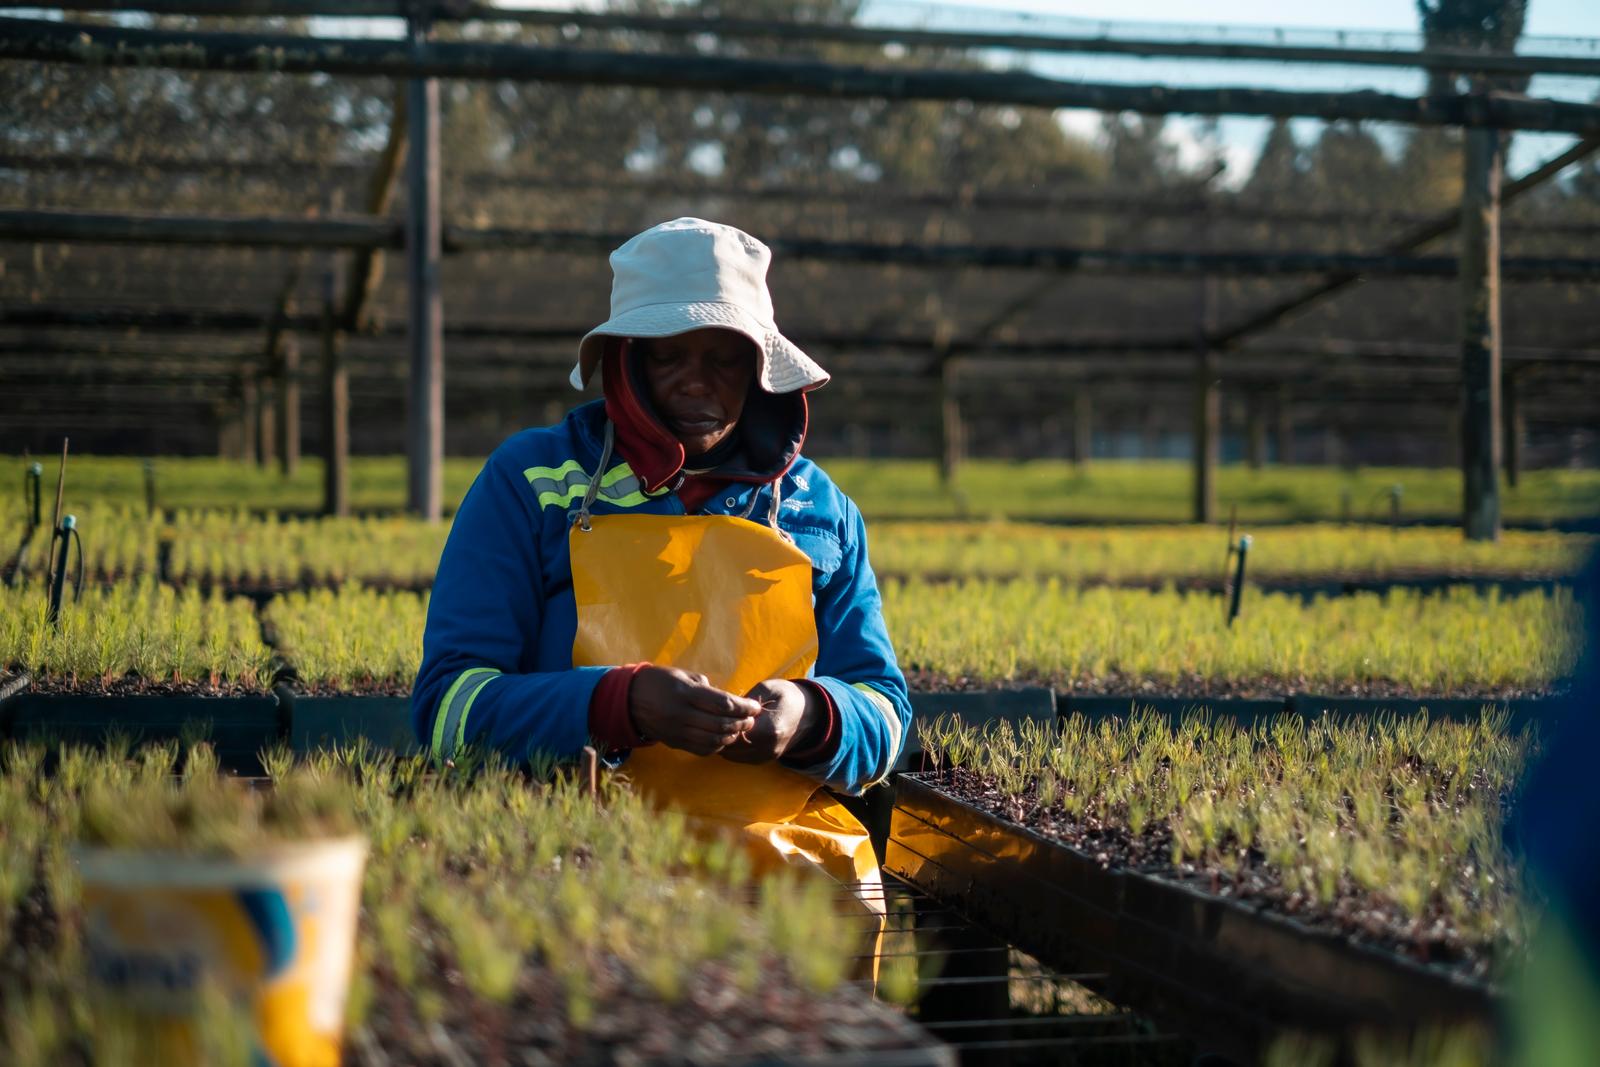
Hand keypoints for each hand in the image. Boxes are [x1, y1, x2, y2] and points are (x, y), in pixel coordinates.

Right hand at [627, 666, 760, 756]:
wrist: (629, 699)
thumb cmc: (659, 681)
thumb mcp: (683, 675)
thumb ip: (706, 688)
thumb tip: (729, 701)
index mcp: (686, 692)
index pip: (723, 704)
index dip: (744, 707)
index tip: (755, 706)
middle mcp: (682, 714)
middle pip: (721, 724)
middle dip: (742, 723)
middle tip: (751, 719)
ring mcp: (678, 731)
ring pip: (714, 740)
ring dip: (732, 736)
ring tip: (740, 729)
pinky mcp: (675, 743)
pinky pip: (702, 749)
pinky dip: (717, 746)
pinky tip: (724, 739)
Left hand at [719, 680, 821, 764]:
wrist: (809, 714)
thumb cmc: (787, 696)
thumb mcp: (767, 688)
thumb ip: (745, 701)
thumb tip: (724, 709)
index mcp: (769, 729)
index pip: (733, 731)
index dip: (720, 722)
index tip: (715, 710)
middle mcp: (768, 747)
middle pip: (730, 746)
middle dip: (718, 733)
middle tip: (711, 719)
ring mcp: (767, 756)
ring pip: (732, 755)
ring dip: (723, 742)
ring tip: (718, 726)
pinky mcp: (765, 760)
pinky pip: (740, 758)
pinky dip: (731, 748)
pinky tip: (729, 734)